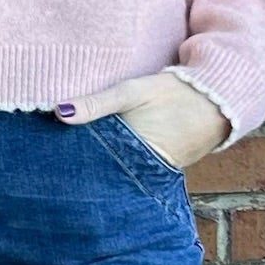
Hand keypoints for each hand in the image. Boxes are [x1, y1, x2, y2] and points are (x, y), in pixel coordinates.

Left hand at [53, 69, 229, 171]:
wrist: (219, 100)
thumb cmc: (175, 93)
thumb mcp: (133, 91)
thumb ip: (97, 103)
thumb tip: (59, 112)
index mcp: (131, 151)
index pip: (91, 162)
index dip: (70, 160)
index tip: (46, 159)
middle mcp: (141, 168)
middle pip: (102, 172)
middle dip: (81, 169)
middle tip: (50, 167)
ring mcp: (152, 172)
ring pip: (116, 172)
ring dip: (98, 167)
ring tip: (68, 168)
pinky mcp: (161, 169)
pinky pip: (133, 171)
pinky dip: (118, 166)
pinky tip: (100, 162)